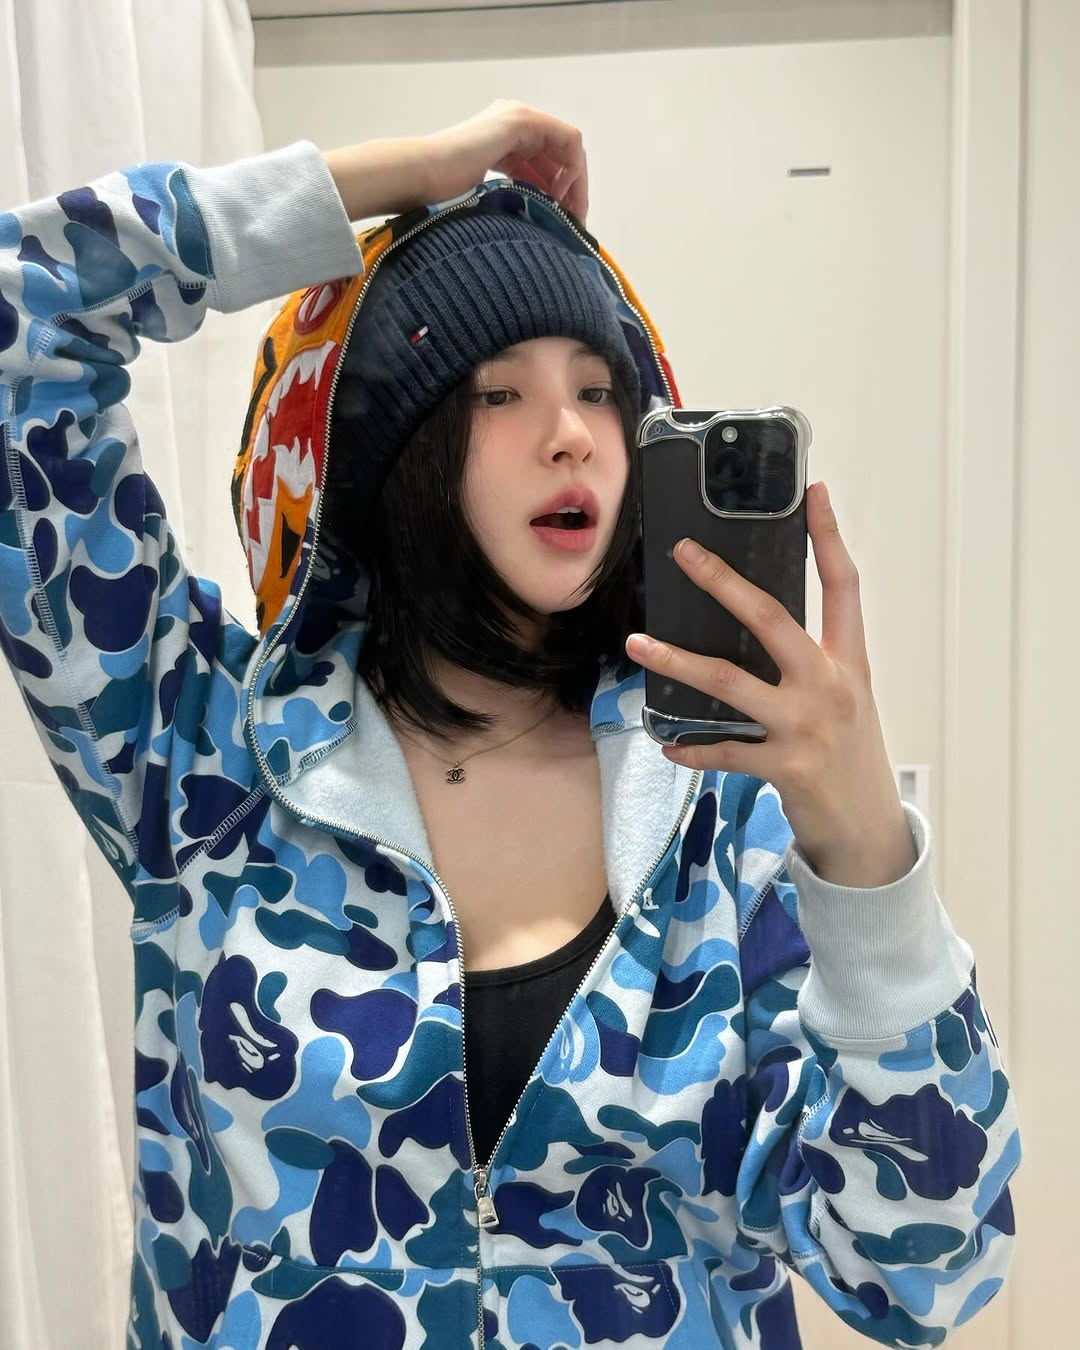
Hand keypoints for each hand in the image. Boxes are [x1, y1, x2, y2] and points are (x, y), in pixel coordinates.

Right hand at [323, 100, 587, 223]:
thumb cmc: (441, 196)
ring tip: (569, 216)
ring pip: (568, 148)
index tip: (561, 223)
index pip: (546, 161)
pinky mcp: (520, 121)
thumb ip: (511, 198)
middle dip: (572, 189)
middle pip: (560, 155)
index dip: (560, 190)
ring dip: (575, 183)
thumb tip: (533, 229)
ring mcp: (517, 117)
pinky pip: (567, 140)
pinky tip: (559, 196)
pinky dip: (572, 169)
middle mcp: (514, 122)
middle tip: (573, 224)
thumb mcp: (488, 198)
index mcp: (503, 138)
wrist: (420, 177)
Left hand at [625, 482, 915, 888]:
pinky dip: (691, 748)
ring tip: (637, 643)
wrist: (869, 833)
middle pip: (772, 619)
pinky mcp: (786, 769)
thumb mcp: (845, 701)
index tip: (814, 491)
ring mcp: (807, 728)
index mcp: (848, 663)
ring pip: (730, 682)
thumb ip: (810, 663)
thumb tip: (751, 625)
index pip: (844, 587)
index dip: (829, 538)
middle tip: (684, 553)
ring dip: (677, 661)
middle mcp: (830, 686)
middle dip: (724, 582)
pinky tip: (666, 743)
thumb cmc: (849, 756)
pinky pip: (724, 752)